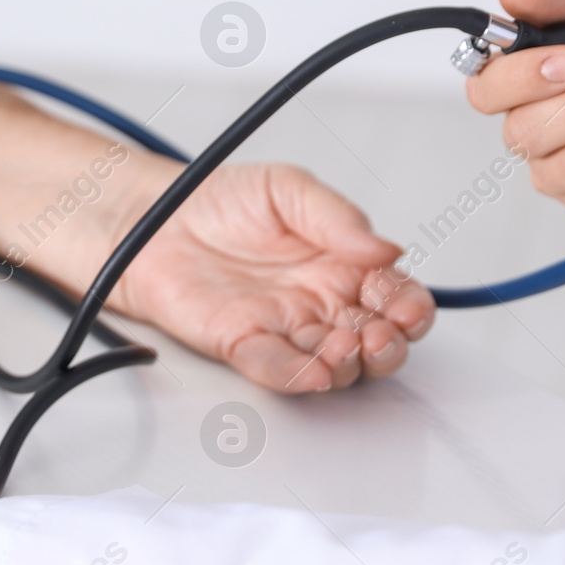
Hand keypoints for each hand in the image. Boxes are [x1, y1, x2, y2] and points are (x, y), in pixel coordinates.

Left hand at [112, 163, 435, 392]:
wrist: (154, 214)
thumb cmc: (221, 201)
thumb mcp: (289, 188)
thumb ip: (338, 218)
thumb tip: (386, 248)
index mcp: (343, 266)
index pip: (395, 298)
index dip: (410, 308)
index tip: (408, 308)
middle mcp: (319, 304)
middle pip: (375, 343)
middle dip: (387, 347)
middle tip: (381, 335)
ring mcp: (283, 328)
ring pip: (332, 364)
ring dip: (347, 364)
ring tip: (344, 346)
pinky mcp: (241, 343)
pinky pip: (275, 368)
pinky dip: (296, 376)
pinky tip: (314, 373)